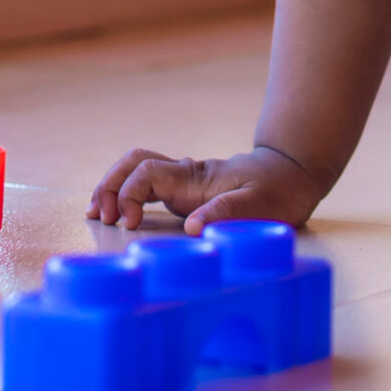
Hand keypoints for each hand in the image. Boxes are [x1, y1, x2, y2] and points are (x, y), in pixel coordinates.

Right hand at [85, 144, 327, 233]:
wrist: (293, 174)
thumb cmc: (279, 190)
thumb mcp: (261, 205)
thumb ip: (226, 212)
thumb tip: (191, 227)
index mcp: (196, 178)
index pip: (148, 174)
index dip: (129, 195)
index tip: (127, 225)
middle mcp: (184, 175)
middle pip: (133, 163)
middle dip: (109, 184)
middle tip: (99, 216)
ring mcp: (183, 182)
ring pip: (137, 170)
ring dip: (113, 186)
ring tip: (97, 213)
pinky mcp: (186, 192)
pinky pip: (147, 184)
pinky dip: (126, 194)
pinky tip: (117, 214)